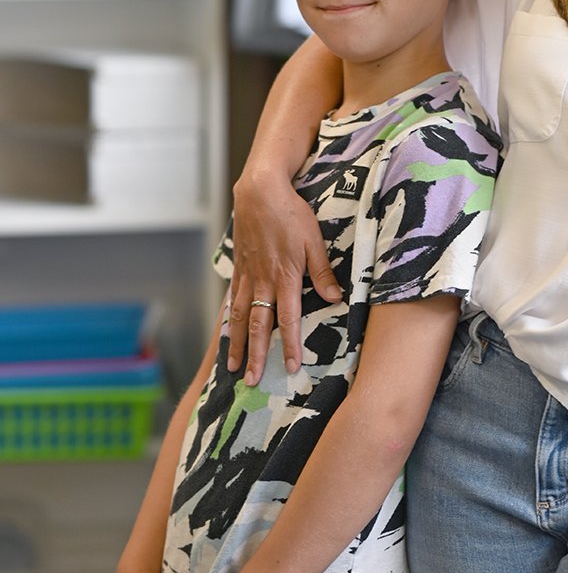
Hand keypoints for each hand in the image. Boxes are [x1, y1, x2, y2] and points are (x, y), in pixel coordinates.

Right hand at [228, 169, 339, 385]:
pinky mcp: (239, 267)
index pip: (288, 319)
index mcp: (286, 276)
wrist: (260, 191)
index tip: (289, 367)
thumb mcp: (315, 240)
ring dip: (236, 343)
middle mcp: (263, 281)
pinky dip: (228, 320)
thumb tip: (335, 298)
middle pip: (258, 325)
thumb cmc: (292, 213)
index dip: (289, 345)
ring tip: (232, 366)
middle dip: (255, 355)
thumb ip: (322, 272)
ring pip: (239, 316)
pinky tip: (227, 332)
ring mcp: (248, 275)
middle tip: (251, 381)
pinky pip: (232, 299)